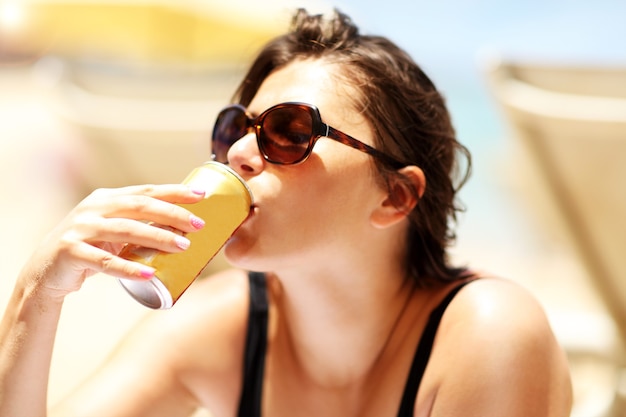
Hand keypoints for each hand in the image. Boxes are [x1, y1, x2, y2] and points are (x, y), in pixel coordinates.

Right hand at [21, 184, 205, 298]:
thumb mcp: (112, 230)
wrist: (45, 272)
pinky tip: (150, 273)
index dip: (174, 192)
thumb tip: (184, 226)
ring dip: (157, 238)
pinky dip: (129, 268)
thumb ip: (139, 224)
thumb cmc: (90, 249)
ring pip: (125, 230)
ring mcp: (80, 229)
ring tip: (184, 246)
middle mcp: (93, 208)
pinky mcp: (70, 252)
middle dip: (172, 213)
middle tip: (198, 225)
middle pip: (138, 206)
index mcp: (106, 198)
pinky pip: (105, 262)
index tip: (201, 195)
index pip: (145, 191)